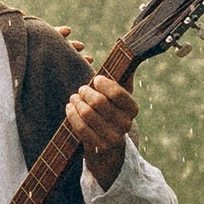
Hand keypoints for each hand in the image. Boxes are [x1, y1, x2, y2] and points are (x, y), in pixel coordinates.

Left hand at [64, 73, 136, 187]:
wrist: (110, 147)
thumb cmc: (112, 113)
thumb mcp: (119, 98)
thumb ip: (121, 78)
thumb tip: (121, 55)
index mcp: (133, 109)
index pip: (116, 92)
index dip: (102, 84)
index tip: (95, 80)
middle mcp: (126, 124)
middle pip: (98, 102)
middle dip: (85, 92)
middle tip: (81, 90)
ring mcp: (113, 138)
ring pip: (88, 114)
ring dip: (77, 103)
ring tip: (74, 98)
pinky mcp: (99, 147)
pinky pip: (80, 127)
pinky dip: (72, 115)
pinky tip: (70, 108)